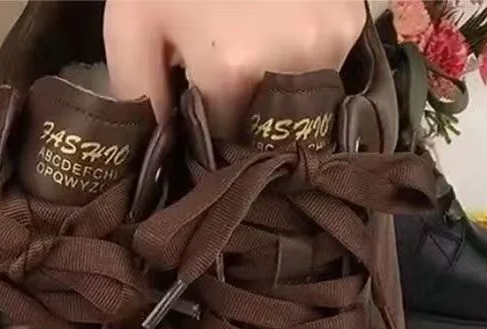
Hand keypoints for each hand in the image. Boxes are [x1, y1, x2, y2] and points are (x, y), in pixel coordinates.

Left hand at [104, 0, 365, 134]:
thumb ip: (140, 97)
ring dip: (271, 92)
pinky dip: (297, 59)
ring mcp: (331, 40)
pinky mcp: (354, 18)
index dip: (204, 136)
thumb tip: (159, 151)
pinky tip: (273, 28)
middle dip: (239, 117)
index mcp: (233, 73)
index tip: (193, 112)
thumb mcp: (132, 27)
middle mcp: (293, 65)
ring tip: (246, 49)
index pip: (222, 144)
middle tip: (218, 80)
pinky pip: (323, 66)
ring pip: (297, 103)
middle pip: (264, 130)